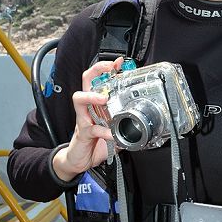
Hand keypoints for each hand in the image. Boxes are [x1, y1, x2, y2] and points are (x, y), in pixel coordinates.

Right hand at [52, 57, 123, 180]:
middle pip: (86, 80)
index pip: (98, 79)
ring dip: (92, 96)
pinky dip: (104, 130)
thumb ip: (125, 124)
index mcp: (96, 103)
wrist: (80, 159)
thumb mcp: (114, 130)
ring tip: (103, 98)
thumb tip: (142, 122)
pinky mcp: (83, 132)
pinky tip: (111, 133)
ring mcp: (83, 118)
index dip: (106, 68)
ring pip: (80, 98)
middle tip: (109, 68)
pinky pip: (92, 128)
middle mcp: (88, 107)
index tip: (119, 62)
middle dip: (98, 70)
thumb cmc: (95, 142)